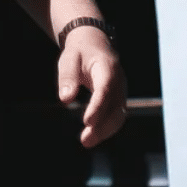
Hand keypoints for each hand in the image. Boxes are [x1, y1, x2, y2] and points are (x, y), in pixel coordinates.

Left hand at [57, 26, 127, 147]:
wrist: (95, 44)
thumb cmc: (80, 52)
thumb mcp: (69, 58)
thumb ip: (68, 77)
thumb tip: (65, 99)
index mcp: (107, 68)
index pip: (105, 89)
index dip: (98, 107)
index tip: (86, 122)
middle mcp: (119, 81)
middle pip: (115, 107)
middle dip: (102, 126)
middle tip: (85, 140)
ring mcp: (122, 91)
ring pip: (119, 115)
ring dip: (105, 131)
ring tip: (87, 141)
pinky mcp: (119, 99)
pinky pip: (117, 116)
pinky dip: (107, 128)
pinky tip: (93, 136)